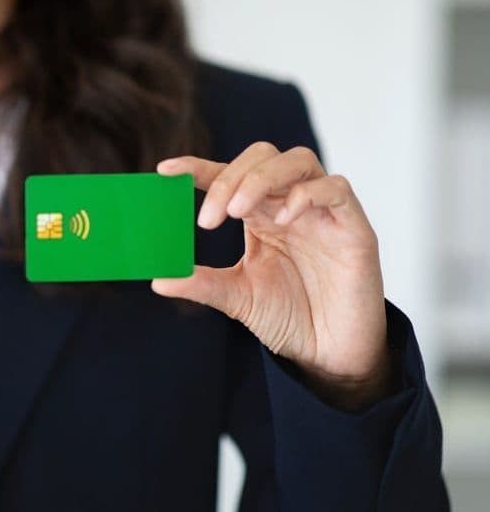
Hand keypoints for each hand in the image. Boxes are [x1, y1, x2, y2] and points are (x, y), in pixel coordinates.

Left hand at [150, 142, 392, 409]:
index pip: (230, 175)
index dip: (199, 168)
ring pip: (298, 161)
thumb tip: (157, 280)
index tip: (165, 171)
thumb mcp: (237, 297)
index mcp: (261, 215)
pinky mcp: (354, 228)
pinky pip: (336, 189)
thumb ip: (201, 284)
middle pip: (263, 157)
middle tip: (208, 219)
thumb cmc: (288, 317)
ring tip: (238, 212)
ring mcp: (323, 212)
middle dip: (230, 177)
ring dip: (261, 179)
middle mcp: (290, 205)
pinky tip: (283, 218)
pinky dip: (306, 194)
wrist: (329, 354)